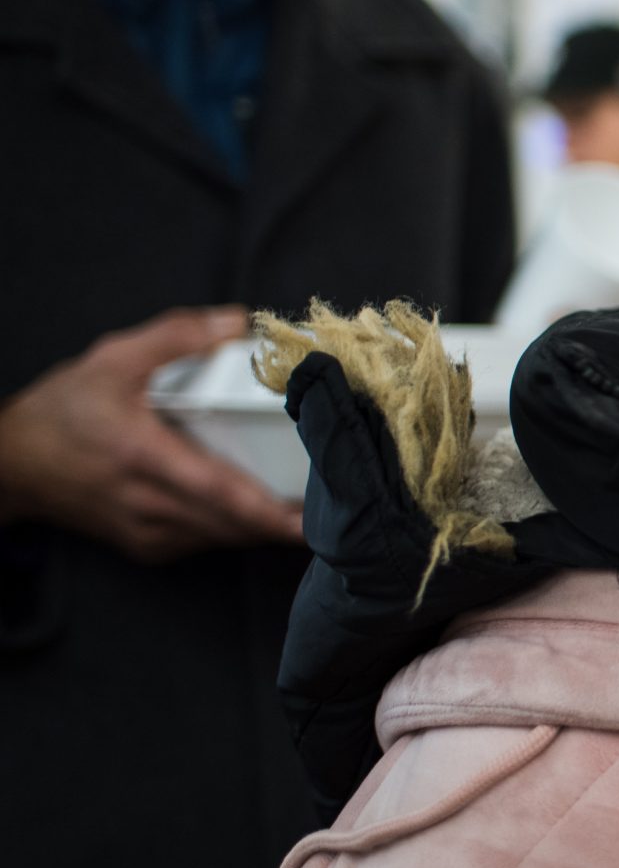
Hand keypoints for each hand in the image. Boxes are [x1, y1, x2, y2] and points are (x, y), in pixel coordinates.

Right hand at [0, 306, 304, 561]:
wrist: (10, 465)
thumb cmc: (62, 411)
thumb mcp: (111, 359)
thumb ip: (175, 336)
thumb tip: (237, 321)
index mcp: (144, 457)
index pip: (221, 492)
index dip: (271, 512)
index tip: (316, 520)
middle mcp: (148, 504)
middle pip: (235, 522)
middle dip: (285, 516)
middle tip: (336, 500)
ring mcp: (147, 532)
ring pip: (224, 537)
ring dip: (263, 523)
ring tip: (306, 501)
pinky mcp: (147, 546)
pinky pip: (205, 541)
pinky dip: (234, 526)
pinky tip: (254, 503)